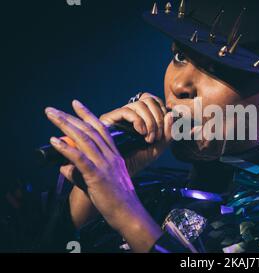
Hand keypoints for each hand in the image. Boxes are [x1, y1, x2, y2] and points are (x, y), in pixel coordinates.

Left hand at [46, 100, 163, 251]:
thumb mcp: (100, 182)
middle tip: (52, 110)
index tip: (76, 104)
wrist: (129, 214)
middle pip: (89, 131)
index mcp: (114, 156)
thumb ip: (81, 173)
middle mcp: (110, 157)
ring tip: (51, 116)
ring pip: (84, 140)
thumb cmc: (117, 201)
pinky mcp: (97, 176)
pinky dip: (66, 148)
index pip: (101, 130)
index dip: (87, 115)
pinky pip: (80, 159)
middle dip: (69, 117)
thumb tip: (64, 167)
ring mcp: (105, 165)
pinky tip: (55, 141)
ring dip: (65, 126)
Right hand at [100, 93, 170, 176]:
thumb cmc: (138, 160)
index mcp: (143, 116)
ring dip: (150, 122)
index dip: (164, 113)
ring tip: (149, 138)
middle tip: (157, 137)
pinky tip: (141, 134)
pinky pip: (127, 111)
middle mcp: (131, 113)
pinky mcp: (108, 119)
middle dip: (158, 118)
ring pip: (140, 104)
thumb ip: (168, 133)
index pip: (156, 102)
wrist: (119, 173)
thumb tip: (170, 113)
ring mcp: (119, 115)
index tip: (165, 131)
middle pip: (149, 100)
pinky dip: (138, 121)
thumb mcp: (158, 147)